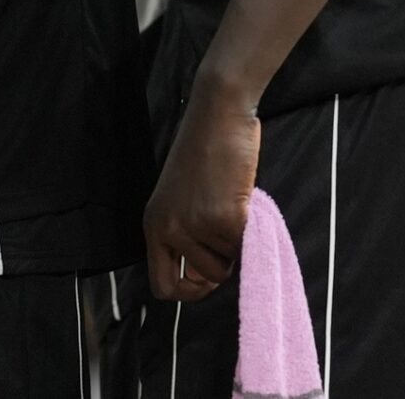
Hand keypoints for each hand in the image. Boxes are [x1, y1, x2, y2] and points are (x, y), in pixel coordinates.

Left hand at [145, 84, 260, 300]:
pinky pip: (244, 245)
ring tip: (232, 205)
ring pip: (226, 263)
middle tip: (227, 229)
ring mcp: (195, 225)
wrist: (219, 112)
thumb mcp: (180, 196)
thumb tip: (206, 276)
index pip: (162, 285)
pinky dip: (249, 229)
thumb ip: (185, 231)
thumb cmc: (206, 150)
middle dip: (222, 262)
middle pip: (203, 278)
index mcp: (155, 225)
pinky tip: (243, 198)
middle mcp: (170, 229)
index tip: (206, 280)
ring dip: (235, 243)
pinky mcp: (223, 216)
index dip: (188, 291)